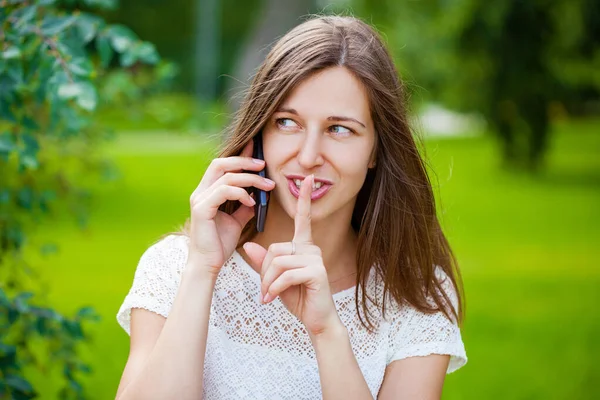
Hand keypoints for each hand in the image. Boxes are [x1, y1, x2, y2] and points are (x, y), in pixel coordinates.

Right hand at [188, 140, 275, 276]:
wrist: (208, 265)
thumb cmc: (219, 244)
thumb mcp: (236, 221)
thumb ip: (244, 206)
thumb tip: (256, 195)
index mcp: (207, 192)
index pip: (222, 165)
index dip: (240, 155)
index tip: (257, 148)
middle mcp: (200, 192)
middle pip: (221, 163)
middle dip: (244, 161)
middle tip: (264, 165)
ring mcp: (199, 199)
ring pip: (226, 176)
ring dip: (250, 179)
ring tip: (267, 186)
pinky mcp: (202, 209)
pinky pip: (223, 191)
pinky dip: (241, 193)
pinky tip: (252, 202)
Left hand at [243, 175, 341, 336]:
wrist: (317, 321)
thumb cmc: (297, 298)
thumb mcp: (274, 280)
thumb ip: (263, 263)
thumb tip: (249, 246)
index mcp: (303, 246)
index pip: (302, 219)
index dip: (303, 199)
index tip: (306, 178)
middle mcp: (311, 249)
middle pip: (274, 249)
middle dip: (264, 271)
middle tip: (265, 291)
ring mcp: (315, 259)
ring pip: (278, 262)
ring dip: (268, 282)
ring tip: (268, 296)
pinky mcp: (316, 272)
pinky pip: (286, 274)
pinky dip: (275, 289)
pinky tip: (273, 299)